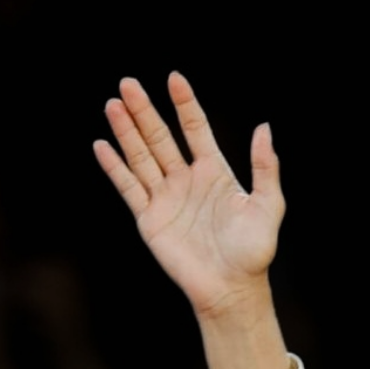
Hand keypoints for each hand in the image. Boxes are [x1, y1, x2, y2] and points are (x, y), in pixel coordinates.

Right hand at [94, 73, 282, 319]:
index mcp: (214, 174)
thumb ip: (265, 169)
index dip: (185, 105)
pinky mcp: (150, 219)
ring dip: (127, 132)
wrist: (232, 289)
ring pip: (142, 157)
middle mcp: (187, 181)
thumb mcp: (267, 207)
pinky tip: (102, 146)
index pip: (196, 130)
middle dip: (145, 111)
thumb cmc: (253, 252)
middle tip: (128, 83)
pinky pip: (129, 188)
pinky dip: (115, 168)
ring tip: (113, 105)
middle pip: (161, 138)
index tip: (174, 79)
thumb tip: (264, 128)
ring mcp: (166, 198)